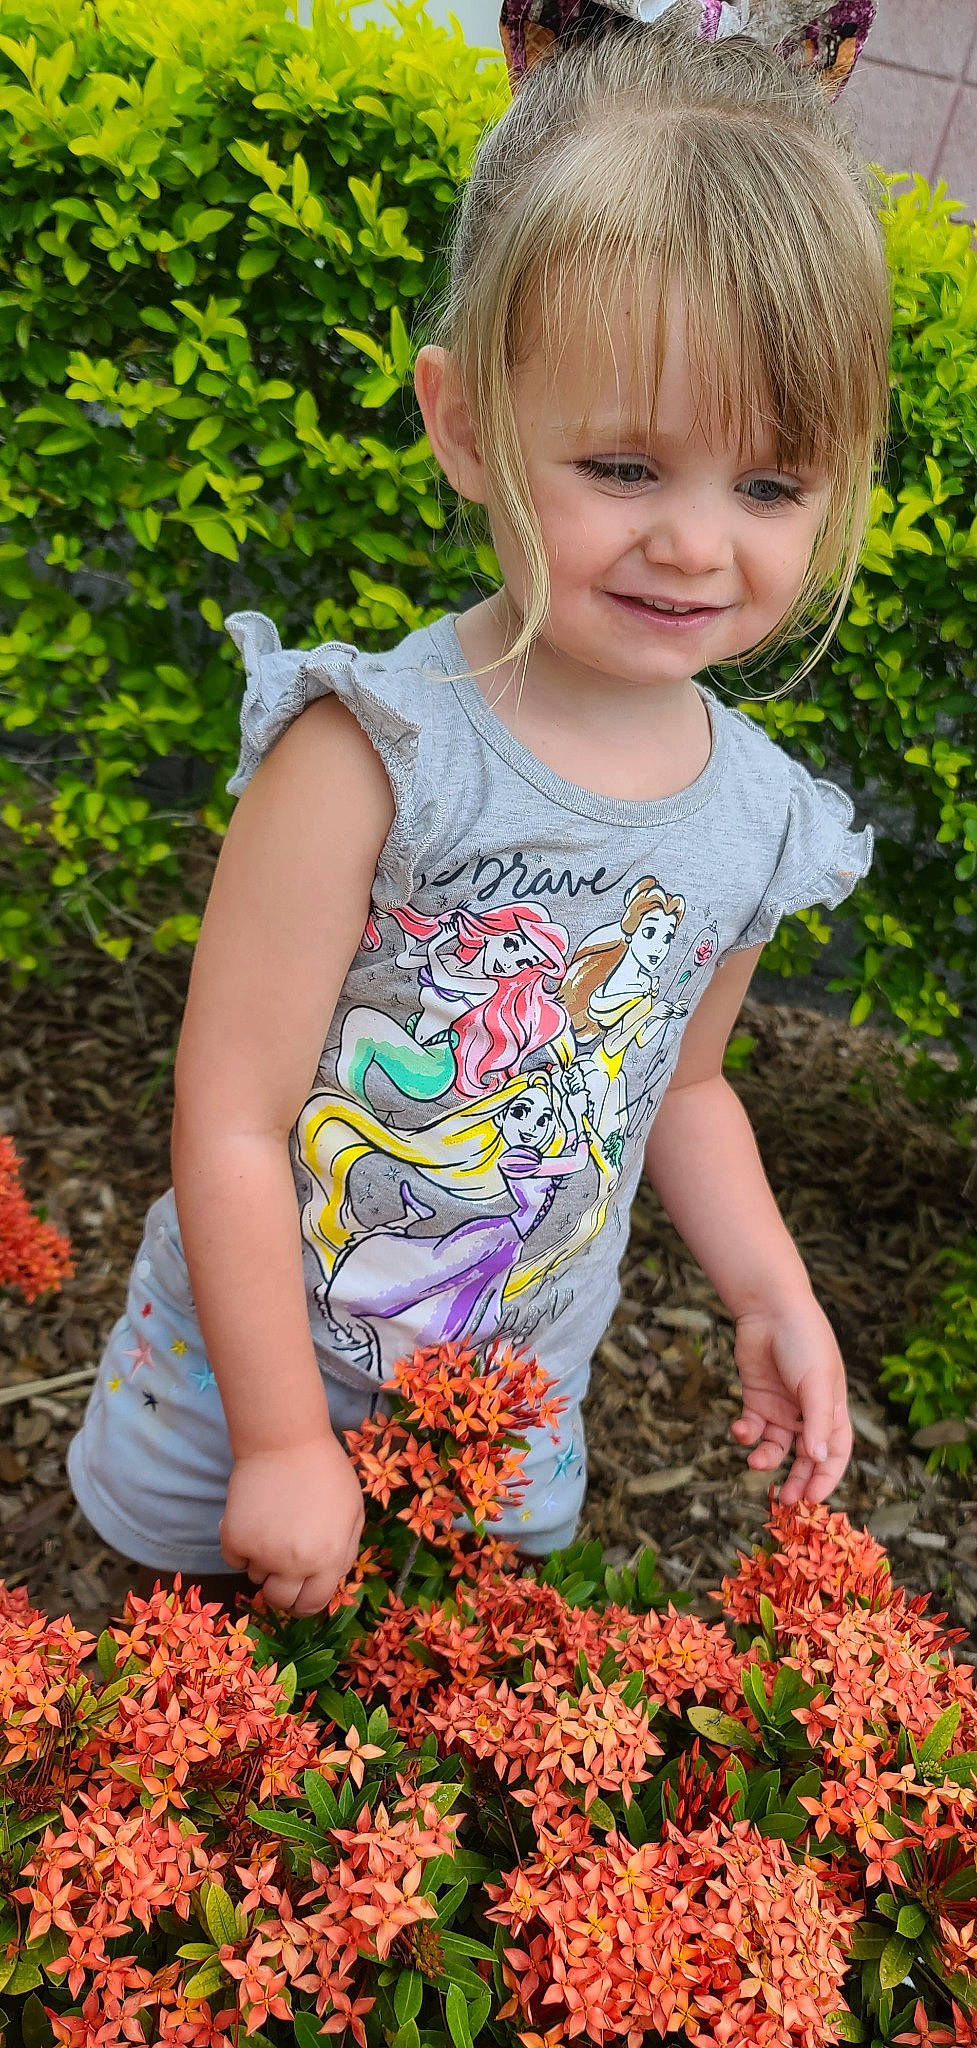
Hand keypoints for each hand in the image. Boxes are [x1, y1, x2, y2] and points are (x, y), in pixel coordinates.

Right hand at [220, 1432, 364, 1613]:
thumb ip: (344, 1552)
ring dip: (262, 1561)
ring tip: (272, 1525)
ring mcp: (262, 1552)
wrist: (284, 1441)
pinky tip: (252, 1518)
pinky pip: (234, 1559)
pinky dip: (240, 1545)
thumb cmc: (325, 1471)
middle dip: (282, 1589)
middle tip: (281, 1568)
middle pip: (280, 1600)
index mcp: (328, 1559)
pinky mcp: (234, 1538)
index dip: (306, 1602)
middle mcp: (294, 1563)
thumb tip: (329, 1580)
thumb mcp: (353, 1512)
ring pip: (256, 1577)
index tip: (300, 1594)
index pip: (313, 1604)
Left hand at [730, 1294, 851, 1504]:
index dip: (826, 1478)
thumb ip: (816, 1423)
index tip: (813, 1500)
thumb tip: (818, 1460)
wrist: (770, 1309)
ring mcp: (781, 1408)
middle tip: (786, 1501)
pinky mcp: (756, 1400)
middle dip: (796, 1479)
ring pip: (776, 1447)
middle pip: (804, 1457)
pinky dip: (746, 1435)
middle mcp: (807, 1413)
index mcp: (832, 1410)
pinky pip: (752, 1429)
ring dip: (766, 1458)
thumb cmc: (805, 1341)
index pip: (835, 1454)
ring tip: (755, 1462)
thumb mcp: (816, 1383)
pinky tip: (741, 1431)